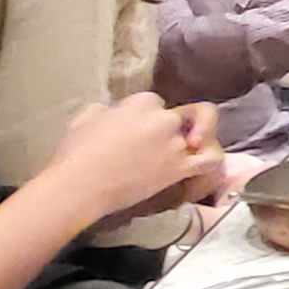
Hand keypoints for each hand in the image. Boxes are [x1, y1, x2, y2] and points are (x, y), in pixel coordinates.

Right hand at [48, 94, 222, 226]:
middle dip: (166, 130)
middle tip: (149, 147)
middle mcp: (163, 118)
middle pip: (177, 119)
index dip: (145, 117)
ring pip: (197, 136)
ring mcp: (174, 143)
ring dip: (189, 144)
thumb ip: (106, 110)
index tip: (134, 130)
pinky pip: (210, 160)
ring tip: (175, 156)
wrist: (81, 185)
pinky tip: (200, 165)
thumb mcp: (86, 117)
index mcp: (142, 102)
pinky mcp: (179, 167)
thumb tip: (111, 112)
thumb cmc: (77, 152)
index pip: (154, 103)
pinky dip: (211, 160)